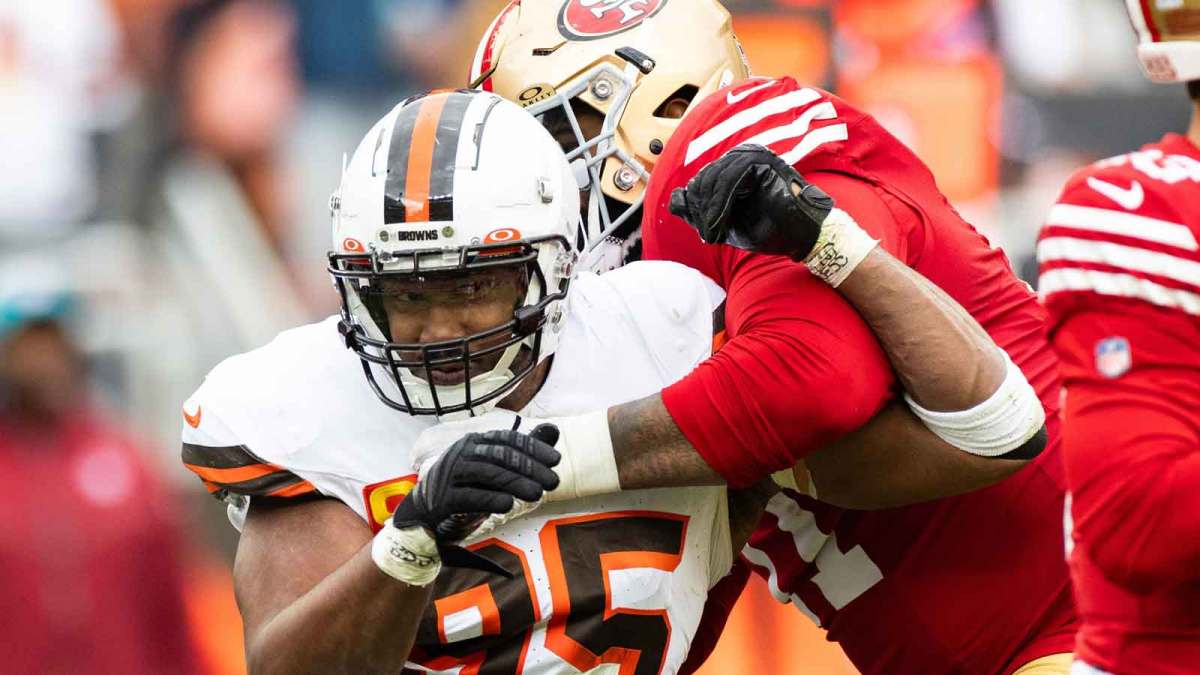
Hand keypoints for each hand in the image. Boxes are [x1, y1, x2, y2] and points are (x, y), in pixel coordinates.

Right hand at [394, 427, 561, 542]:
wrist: (426, 514)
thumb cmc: (467, 488)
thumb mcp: (496, 470)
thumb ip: (524, 452)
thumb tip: (554, 430)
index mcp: (474, 442)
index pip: (507, 439)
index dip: (533, 448)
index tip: (556, 460)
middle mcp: (461, 453)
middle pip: (499, 455)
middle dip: (529, 468)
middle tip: (553, 480)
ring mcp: (450, 475)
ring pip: (486, 473)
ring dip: (515, 483)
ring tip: (538, 494)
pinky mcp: (442, 498)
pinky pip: (468, 496)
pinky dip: (489, 499)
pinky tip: (508, 505)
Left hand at [668, 144, 833, 260]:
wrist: (801, 236)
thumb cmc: (767, 227)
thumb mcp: (725, 222)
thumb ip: (700, 211)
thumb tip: (674, 199)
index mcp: (732, 167)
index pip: (699, 183)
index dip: (696, 209)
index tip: (705, 233)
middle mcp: (741, 156)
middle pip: (703, 180)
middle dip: (701, 211)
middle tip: (709, 235)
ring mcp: (751, 155)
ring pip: (713, 180)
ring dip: (709, 212)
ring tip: (715, 234)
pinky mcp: (760, 161)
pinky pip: (728, 180)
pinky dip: (719, 206)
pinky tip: (720, 225)